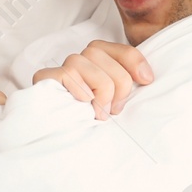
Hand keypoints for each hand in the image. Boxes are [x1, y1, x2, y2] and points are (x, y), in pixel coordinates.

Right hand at [30, 40, 153, 119]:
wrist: (62, 142)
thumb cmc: (93, 122)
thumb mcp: (117, 104)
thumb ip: (128, 87)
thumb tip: (147, 78)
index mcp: (101, 63)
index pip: (120, 49)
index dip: (136, 62)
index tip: (146, 81)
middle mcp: (81, 61)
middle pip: (101, 54)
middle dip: (116, 84)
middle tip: (114, 109)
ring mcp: (62, 70)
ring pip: (82, 61)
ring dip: (98, 91)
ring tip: (97, 112)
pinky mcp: (45, 79)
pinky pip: (66, 74)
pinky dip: (79, 91)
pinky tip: (81, 105)